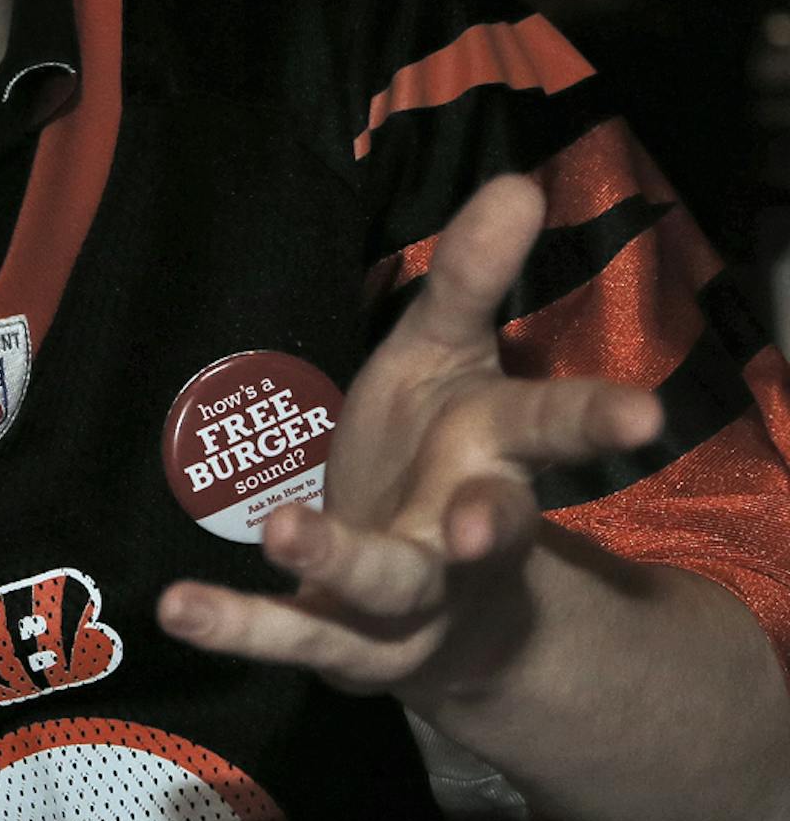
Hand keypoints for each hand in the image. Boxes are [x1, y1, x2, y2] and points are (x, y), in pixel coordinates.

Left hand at [155, 175, 662, 702]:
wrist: (441, 609)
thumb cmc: (440, 455)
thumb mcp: (448, 356)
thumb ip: (472, 277)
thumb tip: (520, 180)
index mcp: (498, 455)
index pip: (551, 427)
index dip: (596, 420)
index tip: (642, 416)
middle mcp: (467, 537)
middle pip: (493, 528)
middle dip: (497, 527)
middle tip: (488, 523)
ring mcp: (409, 600)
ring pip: (386, 585)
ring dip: (339, 557)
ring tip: (284, 531)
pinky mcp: (343, 640)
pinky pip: (289, 633)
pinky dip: (237, 625)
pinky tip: (178, 607)